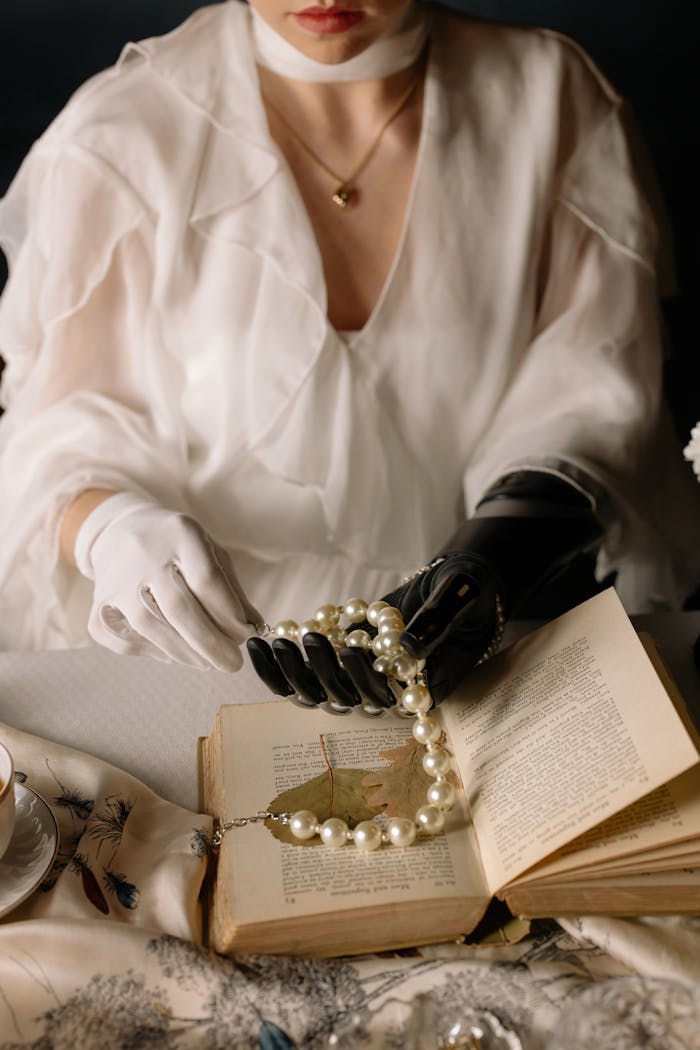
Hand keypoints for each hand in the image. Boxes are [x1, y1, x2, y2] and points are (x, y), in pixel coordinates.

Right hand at [75, 493, 261, 669]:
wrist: (121, 529)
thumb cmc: (177, 547)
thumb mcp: (210, 553)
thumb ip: (232, 589)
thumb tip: (254, 628)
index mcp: (181, 533)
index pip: (207, 579)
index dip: (228, 614)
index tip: (245, 636)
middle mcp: (145, 554)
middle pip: (178, 607)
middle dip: (210, 643)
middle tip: (231, 664)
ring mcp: (117, 578)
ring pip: (149, 627)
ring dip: (184, 652)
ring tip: (207, 662)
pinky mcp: (98, 600)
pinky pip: (120, 638)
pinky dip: (148, 653)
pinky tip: (170, 653)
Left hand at [247, 553, 501, 710]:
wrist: (455, 587)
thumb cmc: (467, 590)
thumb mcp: (462, 596)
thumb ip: (438, 619)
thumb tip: (406, 646)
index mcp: (426, 685)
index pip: (388, 697)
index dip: (364, 679)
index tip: (348, 647)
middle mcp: (391, 692)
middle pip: (347, 699)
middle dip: (319, 672)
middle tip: (304, 637)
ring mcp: (362, 681)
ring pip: (319, 692)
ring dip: (291, 672)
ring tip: (268, 643)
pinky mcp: (340, 666)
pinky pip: (304, 677)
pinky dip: (279, 666)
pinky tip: (258, 644)